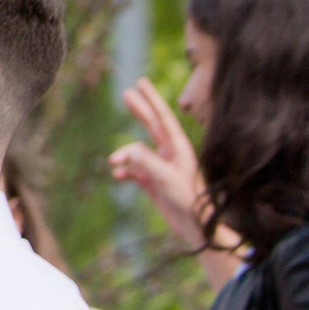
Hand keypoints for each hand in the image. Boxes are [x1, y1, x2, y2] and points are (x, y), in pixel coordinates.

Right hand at [109, 78, 209, 246]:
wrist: (195, 226)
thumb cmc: (187, 200)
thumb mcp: (166, 178)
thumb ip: (146, 162)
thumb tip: (127, 151)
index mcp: (178, 148)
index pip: (162, 117)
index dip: (151, 99)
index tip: (140, 83)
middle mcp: (170, 154)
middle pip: (151, 126)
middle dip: (139, 111)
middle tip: (125, 93)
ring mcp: (161, 167)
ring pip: (137, 152)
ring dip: (124, 155)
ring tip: (112, 162)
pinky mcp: (154, 182)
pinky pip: (134, 171)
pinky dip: (125, 172)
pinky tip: (118, 176)